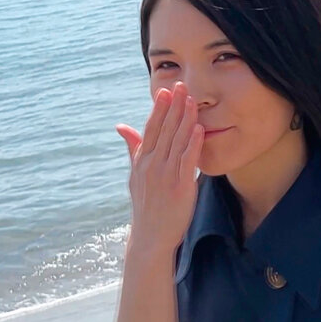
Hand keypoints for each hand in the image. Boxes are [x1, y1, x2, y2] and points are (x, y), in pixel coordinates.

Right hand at [115, 81, 204, 255]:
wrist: (151, 235)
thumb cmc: (146, 204)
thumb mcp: (135, 175)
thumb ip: (133, 148)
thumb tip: (121, 126)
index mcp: (142, 161)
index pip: (151, 128)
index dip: (159, 108)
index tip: (166, 90)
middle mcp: (151, 165)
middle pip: (165, 130)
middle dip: (174, 107)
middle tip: (182, 86)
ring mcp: (165, 175)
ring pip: (177, 141)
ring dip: (185, 119)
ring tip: (193, 100)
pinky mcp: (180, 187)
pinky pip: (187, 161)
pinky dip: (193, 144)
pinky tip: (199, 129)